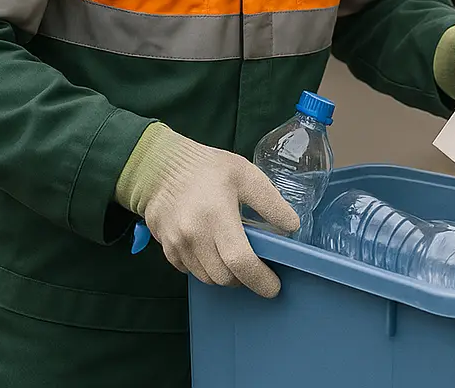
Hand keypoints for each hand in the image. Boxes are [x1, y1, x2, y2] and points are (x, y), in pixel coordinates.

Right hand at [115, 123, 299, 297]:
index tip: (274, 287)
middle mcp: (193, 236)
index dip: (259, 278)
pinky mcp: (167, 251)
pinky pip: (192, 273)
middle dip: (245, 278)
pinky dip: (208, 269)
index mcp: (216, 215)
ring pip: (208, 279)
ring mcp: (177, 246)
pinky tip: (216, 251)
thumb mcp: (246, 175)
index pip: (240, 260)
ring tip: (238, 258)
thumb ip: (271, 202)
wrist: (162, 168)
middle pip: (224, 277)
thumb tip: (292, 227)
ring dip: (227, 275)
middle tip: (258, 267)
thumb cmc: (209, 169)